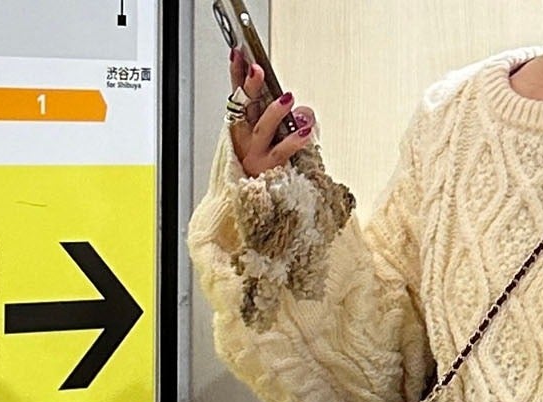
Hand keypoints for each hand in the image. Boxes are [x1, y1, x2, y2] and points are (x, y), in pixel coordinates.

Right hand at [228, 45, 316, 176]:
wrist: (262, 207)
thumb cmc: (269, 167)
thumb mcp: (275, 138)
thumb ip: (290, 121)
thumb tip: (303, 112)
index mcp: (242, 126)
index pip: (237, 94)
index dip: (237, 74)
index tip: (238, 54)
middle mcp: (246, 138)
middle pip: (246, 107)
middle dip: (250, 86)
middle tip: (256, 69)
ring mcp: (256, 154)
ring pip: (263, 129)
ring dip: (274, 111)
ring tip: (287, 98)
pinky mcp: (269, 169)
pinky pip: (282, 152)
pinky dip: (294, 140)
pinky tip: (306, 131)